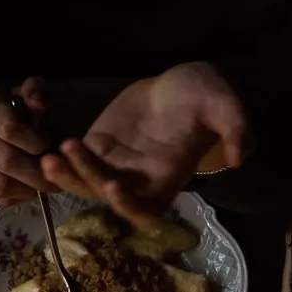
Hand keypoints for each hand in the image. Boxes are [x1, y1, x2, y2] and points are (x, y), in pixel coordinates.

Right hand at [0, 78, 48, 205]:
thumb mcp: (19, 95)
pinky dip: (15, 197)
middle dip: (37, 173)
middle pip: (7, 161)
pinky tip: (24, 189)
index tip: (47, 145)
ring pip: (0, 185)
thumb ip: (34, 92)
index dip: (35, 141)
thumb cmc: (1, 111)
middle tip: (55, 176)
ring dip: (27, 189)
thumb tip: (40, 104)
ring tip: (40, 185)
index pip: (10, 128)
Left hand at [43, 62, 248, 229]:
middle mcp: (139, 181)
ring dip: (67, 176)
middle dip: (86, 181)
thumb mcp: (227, 107)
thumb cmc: (205, 96)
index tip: (114, 186)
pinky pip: (75, 164)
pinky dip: (62, 162)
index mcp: (168, 179)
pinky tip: (51, 150)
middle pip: (107, 197)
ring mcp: (115, 166)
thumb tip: (239, 158)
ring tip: (52, 156)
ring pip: (86, 184)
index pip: (146, 209)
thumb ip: (237, 130)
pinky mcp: (97, 148)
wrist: (180, 82)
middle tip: (67, 158)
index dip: (129, 206)